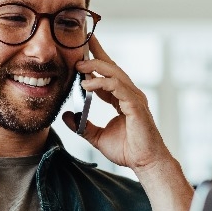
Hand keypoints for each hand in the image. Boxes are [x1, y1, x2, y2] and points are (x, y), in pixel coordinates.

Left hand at [63, 35, 171, 172]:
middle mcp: (129, 94)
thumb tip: (66, 116)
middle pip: (112, 67)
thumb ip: (82, 126)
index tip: (83, 48)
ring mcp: (134, 98)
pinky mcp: (135, 105)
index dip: (96, 61)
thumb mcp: (97, 137)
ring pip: (114, 73)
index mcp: (121, 99)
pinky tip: (87, 85)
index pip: (108, 74)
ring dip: (96, 67)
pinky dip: (102, 83)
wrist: (145, 163)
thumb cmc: (128, 150)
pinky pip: (117, 87)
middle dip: (96, 54)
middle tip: (79, 47)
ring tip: (79, 66)